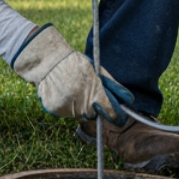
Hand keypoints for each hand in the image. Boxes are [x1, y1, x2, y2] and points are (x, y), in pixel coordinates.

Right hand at [11, 25, 132, 122]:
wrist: (48, 60)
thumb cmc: (76, 63)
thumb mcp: (97, 71)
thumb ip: (113, 87)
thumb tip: (129, 101)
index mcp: (94, 92)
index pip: (110, 111)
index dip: (116, 115)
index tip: (118, 117)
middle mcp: (80, 102)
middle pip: (94, 114)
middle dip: (94, 106)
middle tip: (86, 92)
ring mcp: (67, 107)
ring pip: (80, 114)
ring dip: (79, 106)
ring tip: (72, 90)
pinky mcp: (54, 109)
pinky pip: (66, 113)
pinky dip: (67, 106)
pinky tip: (63, 92)